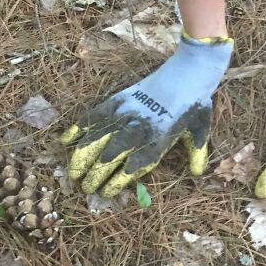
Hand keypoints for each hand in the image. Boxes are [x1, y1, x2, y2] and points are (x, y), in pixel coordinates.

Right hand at [62, 35, 232, 195]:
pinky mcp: (116, 101)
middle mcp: (135, 134)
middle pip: (105, 162)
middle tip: (84, 187)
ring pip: (93, 143)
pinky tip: (66, 141)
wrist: (188, 73)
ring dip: (80, 159)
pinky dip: (77, 128)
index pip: (127, 173)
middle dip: (92, 178)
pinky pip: (91, 117)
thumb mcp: (199, 133)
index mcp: (154, 146)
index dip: (113, 185)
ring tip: (73, 173)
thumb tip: (199, 174)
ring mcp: (123, 116)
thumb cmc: (194, 105)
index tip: (104, 193)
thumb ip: (196, 155)